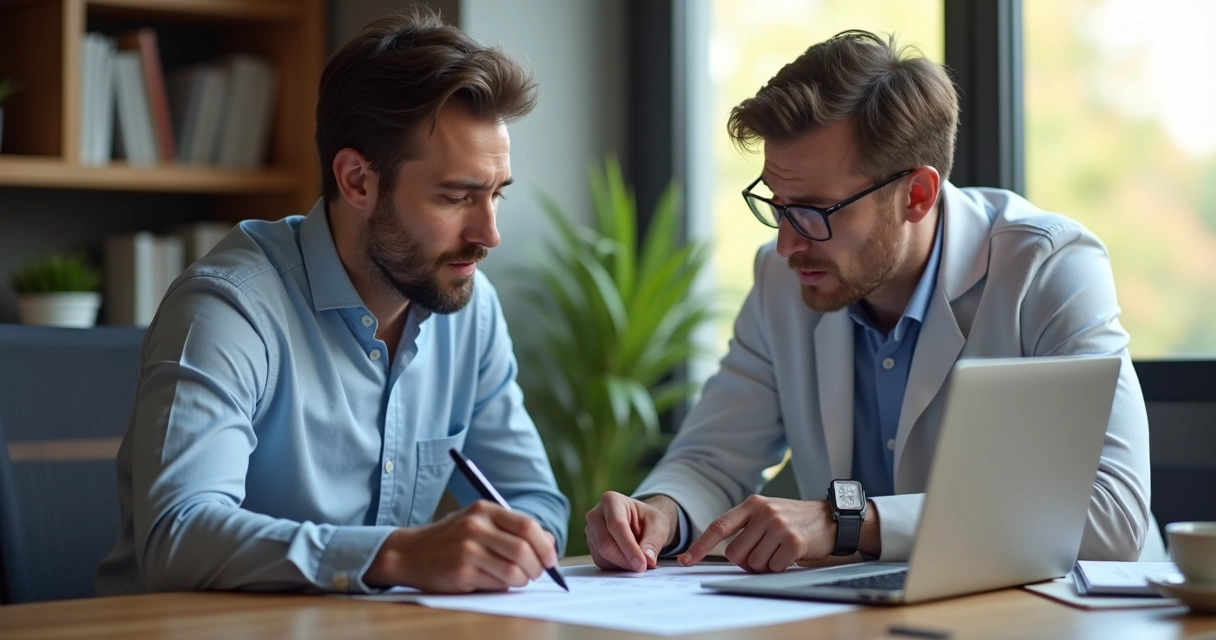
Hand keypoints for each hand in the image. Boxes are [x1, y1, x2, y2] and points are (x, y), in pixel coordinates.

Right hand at [364, 500, 556, 592]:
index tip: (550, 559)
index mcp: (484, 509)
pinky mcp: (461, 572)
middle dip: (537, 567)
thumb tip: (549, 543)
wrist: (410, 553)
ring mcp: (467, 550)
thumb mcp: (480, 522)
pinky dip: (504, 587)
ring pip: (513, 571)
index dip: (545, 545)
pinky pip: (497, 584)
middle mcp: (476, 526)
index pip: (528, 525)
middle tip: (536, 574)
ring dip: (522, 580)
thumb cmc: (452, 539)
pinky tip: (495, 581)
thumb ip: (513, 529)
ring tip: (517, 579)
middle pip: (524, 550)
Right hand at [585, 492, 676, 572]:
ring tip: (639, 562)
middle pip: (606, 544)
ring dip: (623, 565)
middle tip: (643, 568)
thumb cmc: (647, 519)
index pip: (616, 525)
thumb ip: (654, 541)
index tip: (642, 564)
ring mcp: (591, 531)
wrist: (639, 521)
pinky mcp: (591, 546)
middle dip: (626, 560)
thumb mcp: (658, 524)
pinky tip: (629, 561)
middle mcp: (595, 515)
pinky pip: (602, 563)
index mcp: (611, 500)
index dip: (629, 547)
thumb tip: (647, 559)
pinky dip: (617, 567)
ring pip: (603, 556)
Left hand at [678, 495, 836, 572]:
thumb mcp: (766, 513)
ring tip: (779, 551)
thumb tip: (725, 553)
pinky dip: (780, 567)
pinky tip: (790, 555)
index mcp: (752, 504)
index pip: (718, 527)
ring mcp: (779, 526)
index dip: (700, 546)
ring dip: (765, 565)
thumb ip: (745, 527)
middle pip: (735, 553)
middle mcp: (764, 512)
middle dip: (746, 561)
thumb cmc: (792, 520)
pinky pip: (774, 567)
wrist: (829, 518)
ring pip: (754, 563)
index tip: (685, 560)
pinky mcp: (794, 541)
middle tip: (764, 553)